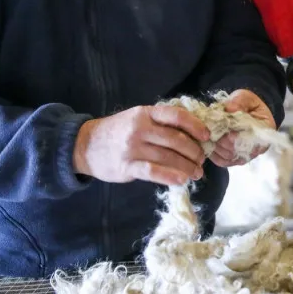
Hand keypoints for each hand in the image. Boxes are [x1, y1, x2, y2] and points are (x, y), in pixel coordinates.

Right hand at [73, 105, 209, 186]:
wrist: (85, 145)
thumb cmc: (117, 131)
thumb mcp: (137, 118)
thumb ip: (160, 123)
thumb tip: (191, 134)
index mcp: (146, 113)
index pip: (177, 116)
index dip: (195, 126)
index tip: (207, 136)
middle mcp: (140, 128)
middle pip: (176, 139)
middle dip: (194, 151)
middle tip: (202, 159)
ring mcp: (132, 147)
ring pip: (168, 157)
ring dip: (187, 167)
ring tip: (197, 173)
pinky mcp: (126, 166)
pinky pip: (152, 171)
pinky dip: (169, 176)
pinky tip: (181, 180)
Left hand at [209, 89, 276, 166]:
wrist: (247, 112)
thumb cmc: (248, 105)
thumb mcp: (246, 97)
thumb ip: (239, 101)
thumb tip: (229, 109)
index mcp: (265, 130)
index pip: (252, 139)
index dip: (236, 136)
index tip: (225, 128)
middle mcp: (258, 147)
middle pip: (238, 150)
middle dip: (222, 140)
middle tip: (211, 130)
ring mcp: (246, 156)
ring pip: (228, 157)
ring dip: (216, 146)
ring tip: (208, 134)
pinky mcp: (234, 160)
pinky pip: (222, 161)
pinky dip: (213, 153)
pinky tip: (208, 143)